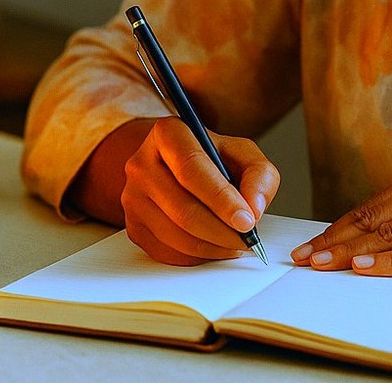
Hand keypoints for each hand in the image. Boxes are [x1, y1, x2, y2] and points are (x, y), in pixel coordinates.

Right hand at [119, 117, 280, 265]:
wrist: (175, 167)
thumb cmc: (212, 159)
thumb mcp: (242, 153)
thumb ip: (259, 174)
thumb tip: (254, 208)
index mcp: (168, 134)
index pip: (192, 168)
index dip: (221, 199)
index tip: (247, 220)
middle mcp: (141, 164)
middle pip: (183, 209)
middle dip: (222, 231)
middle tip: (248, 239)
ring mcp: (132, 198)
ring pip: (175, 236)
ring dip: (213, 247)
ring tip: (236, 242)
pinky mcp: (133, 227)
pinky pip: (168, 252)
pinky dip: (198, 256)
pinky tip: (215, 246)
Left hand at [289, 162, 391, 275]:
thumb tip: (368, 236)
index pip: (373, 205)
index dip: (339, 226)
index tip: (313, 243)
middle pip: (376, 220)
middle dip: (336, 241)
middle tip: (305, 258)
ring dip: (352, 252)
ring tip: (324, 265)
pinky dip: (390, 262)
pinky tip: (365, 268)